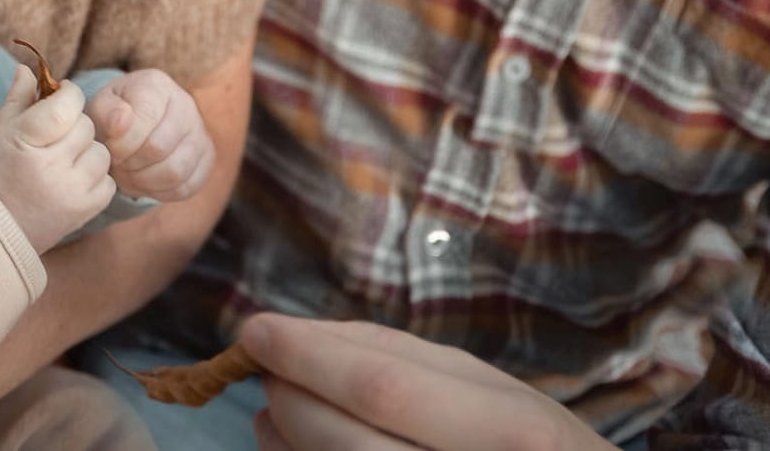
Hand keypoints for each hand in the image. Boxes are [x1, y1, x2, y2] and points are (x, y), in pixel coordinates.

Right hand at [0, 65, 114, 251]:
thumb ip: (17, 100)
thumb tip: (28, 68)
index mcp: (26, 141)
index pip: (68, 104)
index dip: (68, 94)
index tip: (59, 96)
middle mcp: (52, 167)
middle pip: (86, 127)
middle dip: (73, 126)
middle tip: (54, 137)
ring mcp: (71, 192)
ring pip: (101, 153)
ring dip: (86, 152)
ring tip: (62, 161)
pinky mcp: (83, 212)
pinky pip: (108, 182)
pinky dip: (95, 178)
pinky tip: (72, 180)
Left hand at [87, 68, 215, 201]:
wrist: (134, 126)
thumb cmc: (114, 116)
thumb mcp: (100, 109)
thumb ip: (106, 112)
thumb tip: (121, 121)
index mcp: (157, 86)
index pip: (145, 119)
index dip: (121, 143)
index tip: (110, 148)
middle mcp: (185, 104)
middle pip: (159, 148)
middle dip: (131, 163)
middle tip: (118, 163)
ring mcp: (200, 132)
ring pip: (175, 172)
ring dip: (144, 181)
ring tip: (129, 173)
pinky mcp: (207, 158)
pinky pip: (186, 187)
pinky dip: (160, 192)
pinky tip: (146, 181)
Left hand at [240, 314, 608, 450]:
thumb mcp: (502, 400)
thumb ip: (416, 369)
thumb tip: (314, 340)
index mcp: (513, 426)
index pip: (384, 384)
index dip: (309, 356)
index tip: (256, 330)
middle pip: (352, 437)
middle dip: (294, 400)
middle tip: (263, 376)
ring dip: (291, 444)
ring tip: (273, 418)